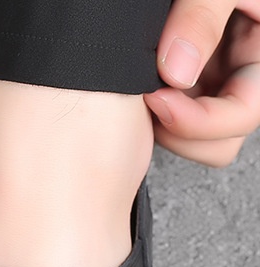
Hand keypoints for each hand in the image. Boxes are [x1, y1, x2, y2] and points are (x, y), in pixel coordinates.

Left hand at [144, 0, 259, 165]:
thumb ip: (204, 14)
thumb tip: (177, 72)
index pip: (244, 113)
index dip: (202, 120)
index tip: (158, 100)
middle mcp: (243, 70)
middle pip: (220, 138)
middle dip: (180, 127)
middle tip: (146, 97)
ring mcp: (216, 78)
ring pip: (196, 136)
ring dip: (165, 122)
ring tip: (141, 88)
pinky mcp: (188, 76)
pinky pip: (172, 114)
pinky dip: (154, 107)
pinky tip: (137, 84)